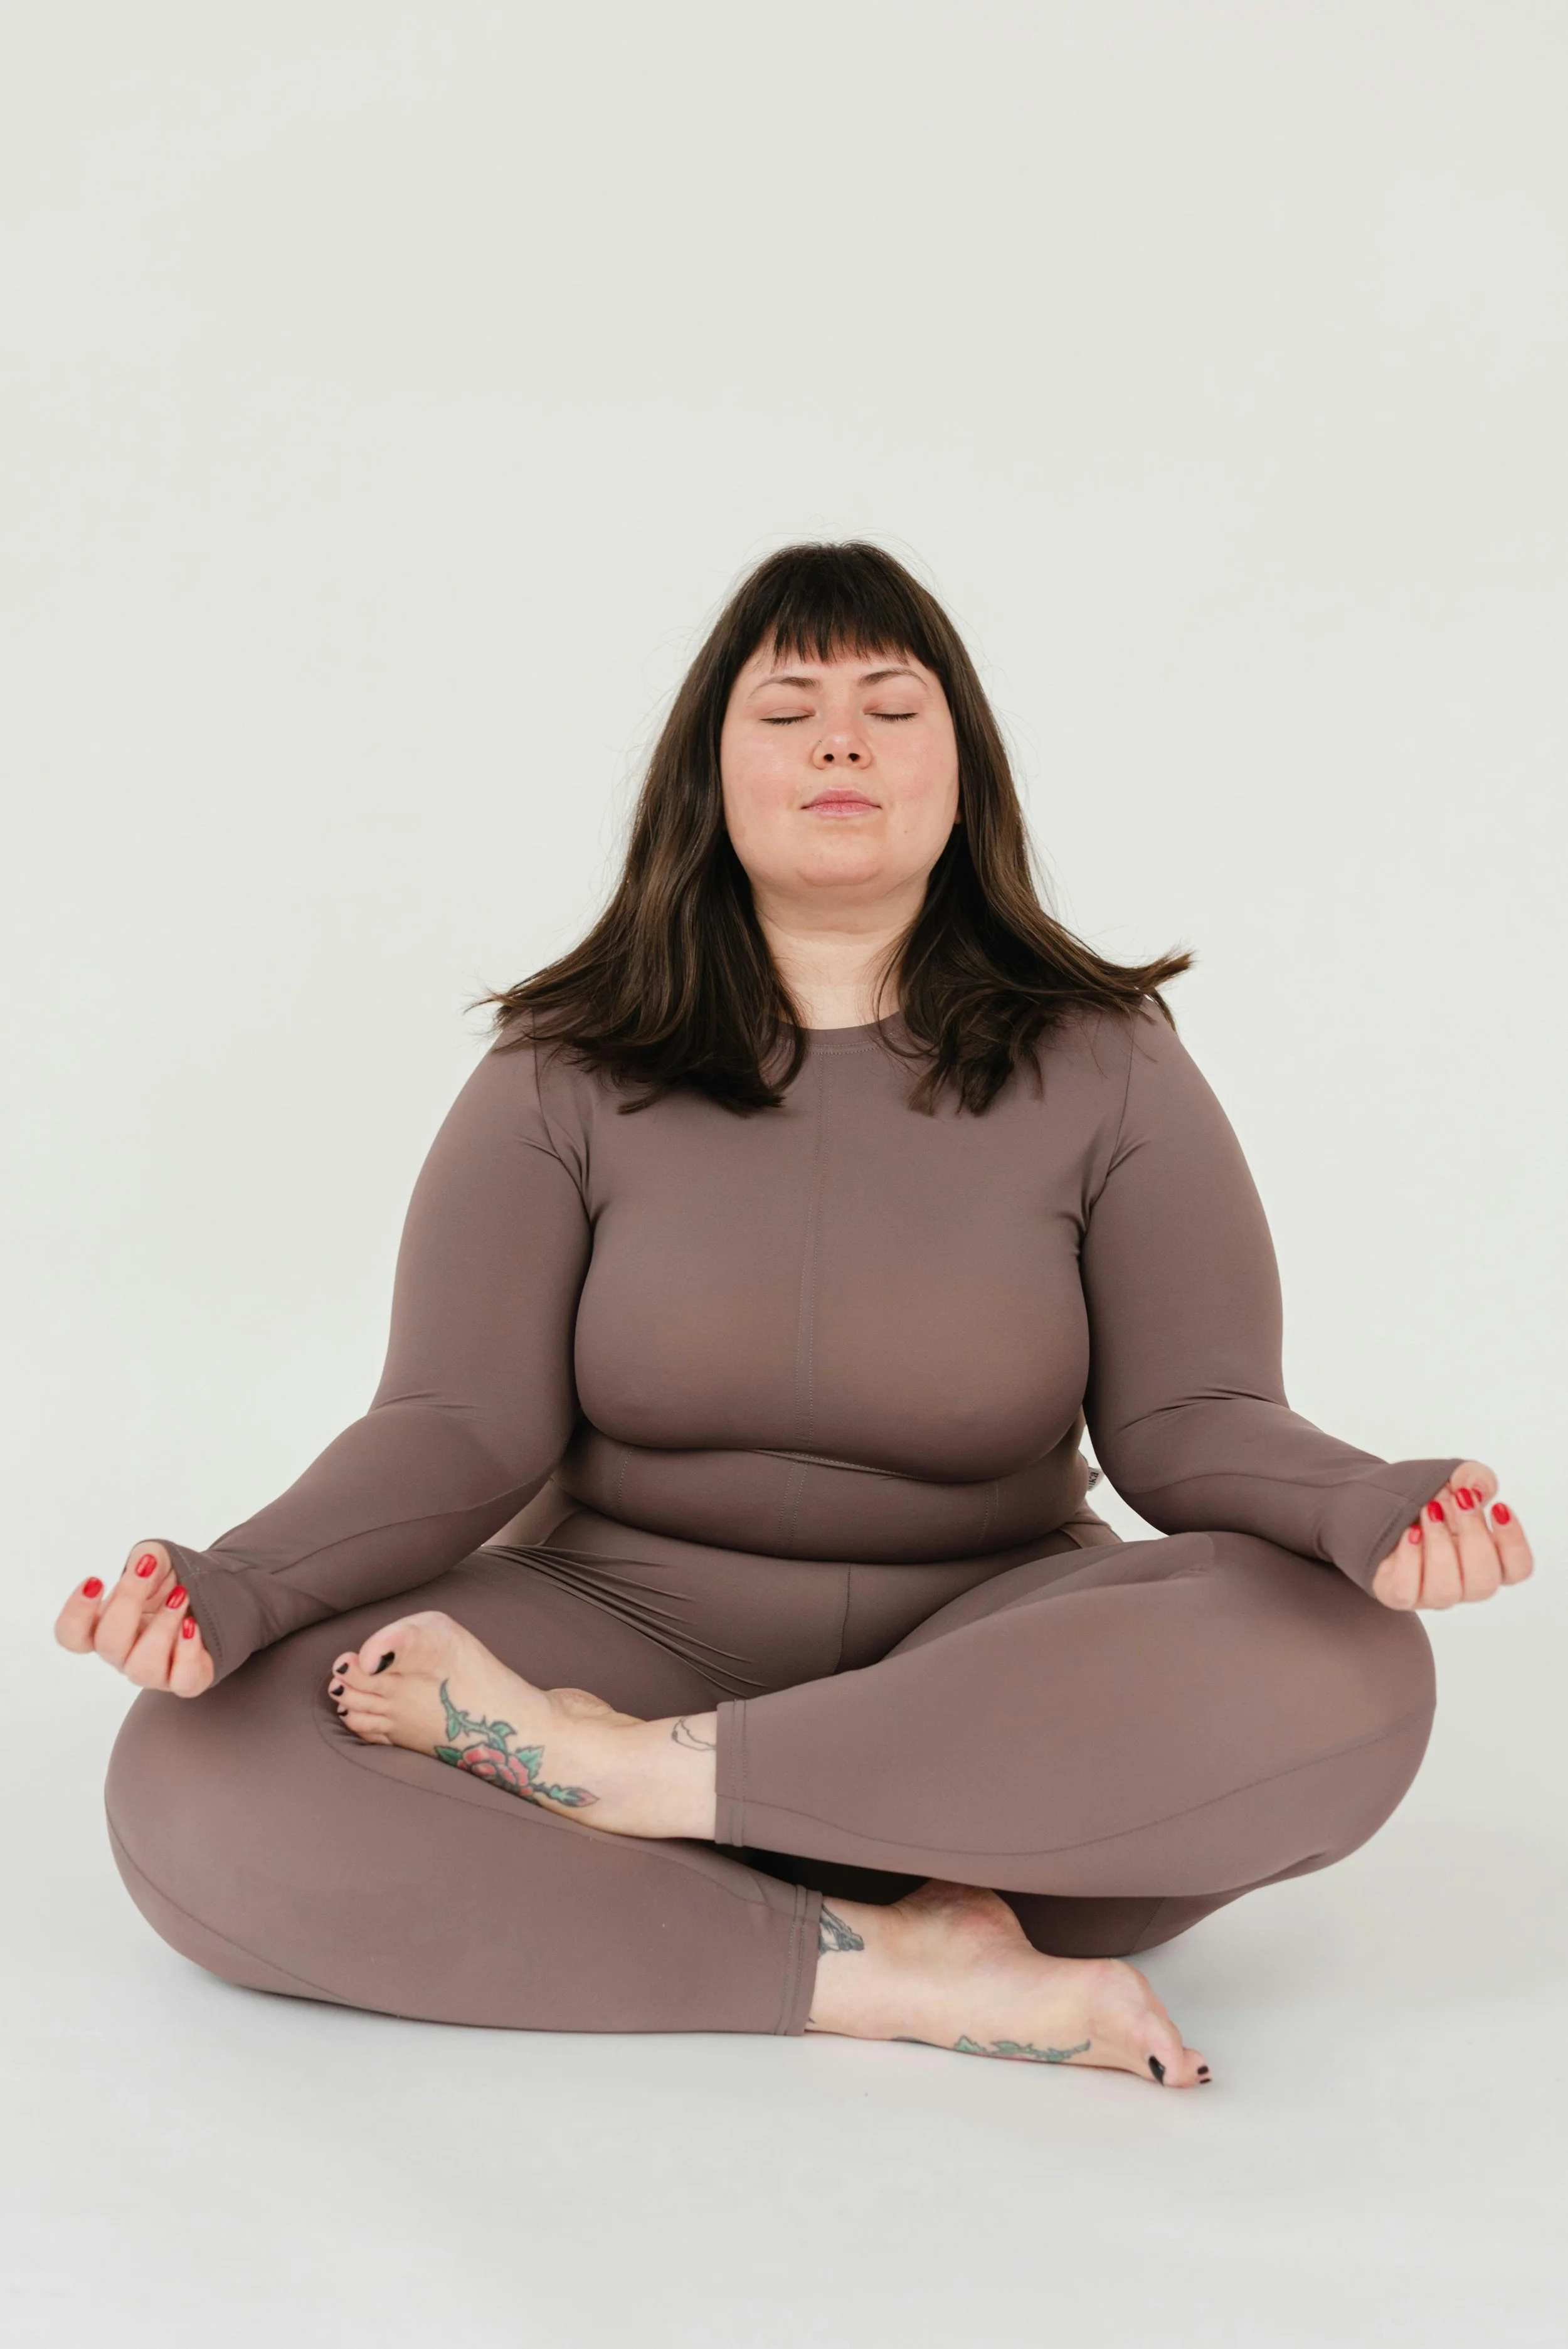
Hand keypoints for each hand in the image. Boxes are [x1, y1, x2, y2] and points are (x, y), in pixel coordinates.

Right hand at [54, 1541, 214, 1694]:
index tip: (95, 1580)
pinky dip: (188, 1651)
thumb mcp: (158, 1560)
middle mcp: (123, 1654)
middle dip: (127, 1604)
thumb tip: (144, 1564)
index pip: (71, 1635)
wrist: (215, 1598)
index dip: (75, 1613)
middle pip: (107, 1645)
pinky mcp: (185, 1680)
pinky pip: (182, 1680)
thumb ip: (146, 1558)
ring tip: (180, 1596)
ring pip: (142, 1667)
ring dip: (162, 1627)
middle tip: (147, 1571)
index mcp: (104, 1627)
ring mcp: (152, 1672)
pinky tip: (193, 1625)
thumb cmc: (172, 1583)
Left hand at [1370, 1462, 1533, 1610]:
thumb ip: (1475, 1478)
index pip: (1518, 1569)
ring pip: (1446, 1589)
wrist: (1378, 1502)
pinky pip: (1406, 1590)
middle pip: (1485, 1582)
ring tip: (1429, 1511)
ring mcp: (1432, 1593)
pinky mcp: (1398, 1593)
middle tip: (1459, 1500)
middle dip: (1473, 1537)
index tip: (1499, 1507)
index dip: (1514, 1542)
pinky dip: (1409, 1558)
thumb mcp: (1456, 1479)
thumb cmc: (1429, 1498)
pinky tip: (1409, 1532)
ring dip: (1439, 1545)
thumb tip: (1476, 1490)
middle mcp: (1464, 1583)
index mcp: (1489, 1560)